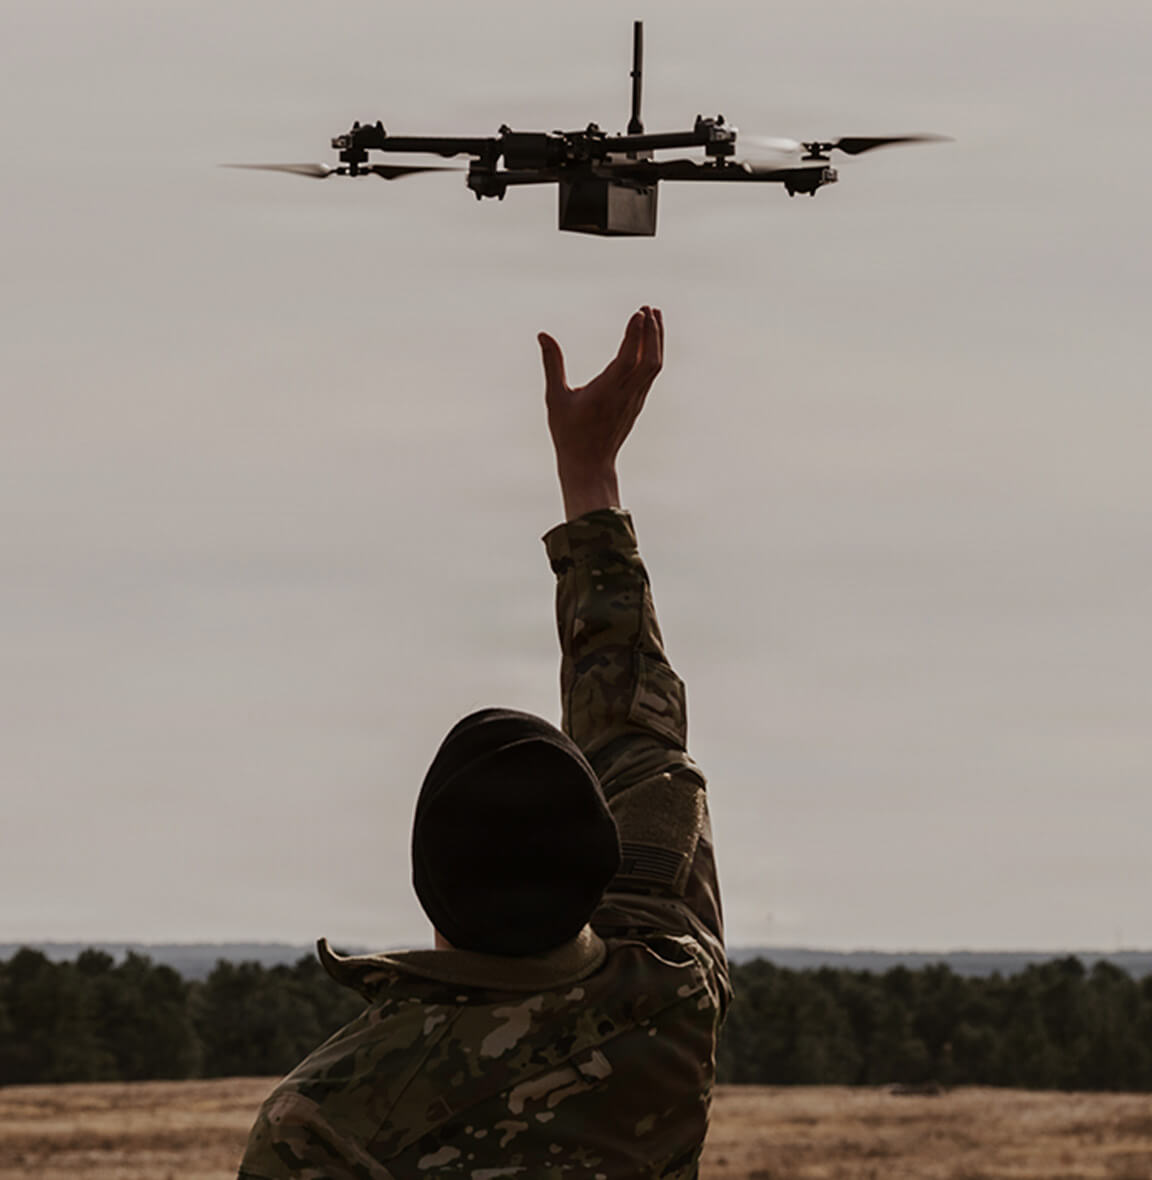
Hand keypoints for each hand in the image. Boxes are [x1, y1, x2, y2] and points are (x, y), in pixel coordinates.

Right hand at [538, 306, 663, 520]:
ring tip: (654, 316)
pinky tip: (649, 341)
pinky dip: (653, 353)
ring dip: (656, 340)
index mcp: (605, 393)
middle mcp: (625, 395)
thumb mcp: (555, 398)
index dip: (636, 335)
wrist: (590, 465)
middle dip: (652, 332)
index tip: (639, 313)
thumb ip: (552, 364)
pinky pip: (650, 374)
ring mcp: (634, 400)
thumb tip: (543, 334)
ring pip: (654, 366)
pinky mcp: (637, 403)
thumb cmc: (568, 433)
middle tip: (649, 308)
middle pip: (649, 360)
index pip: (628, 360)